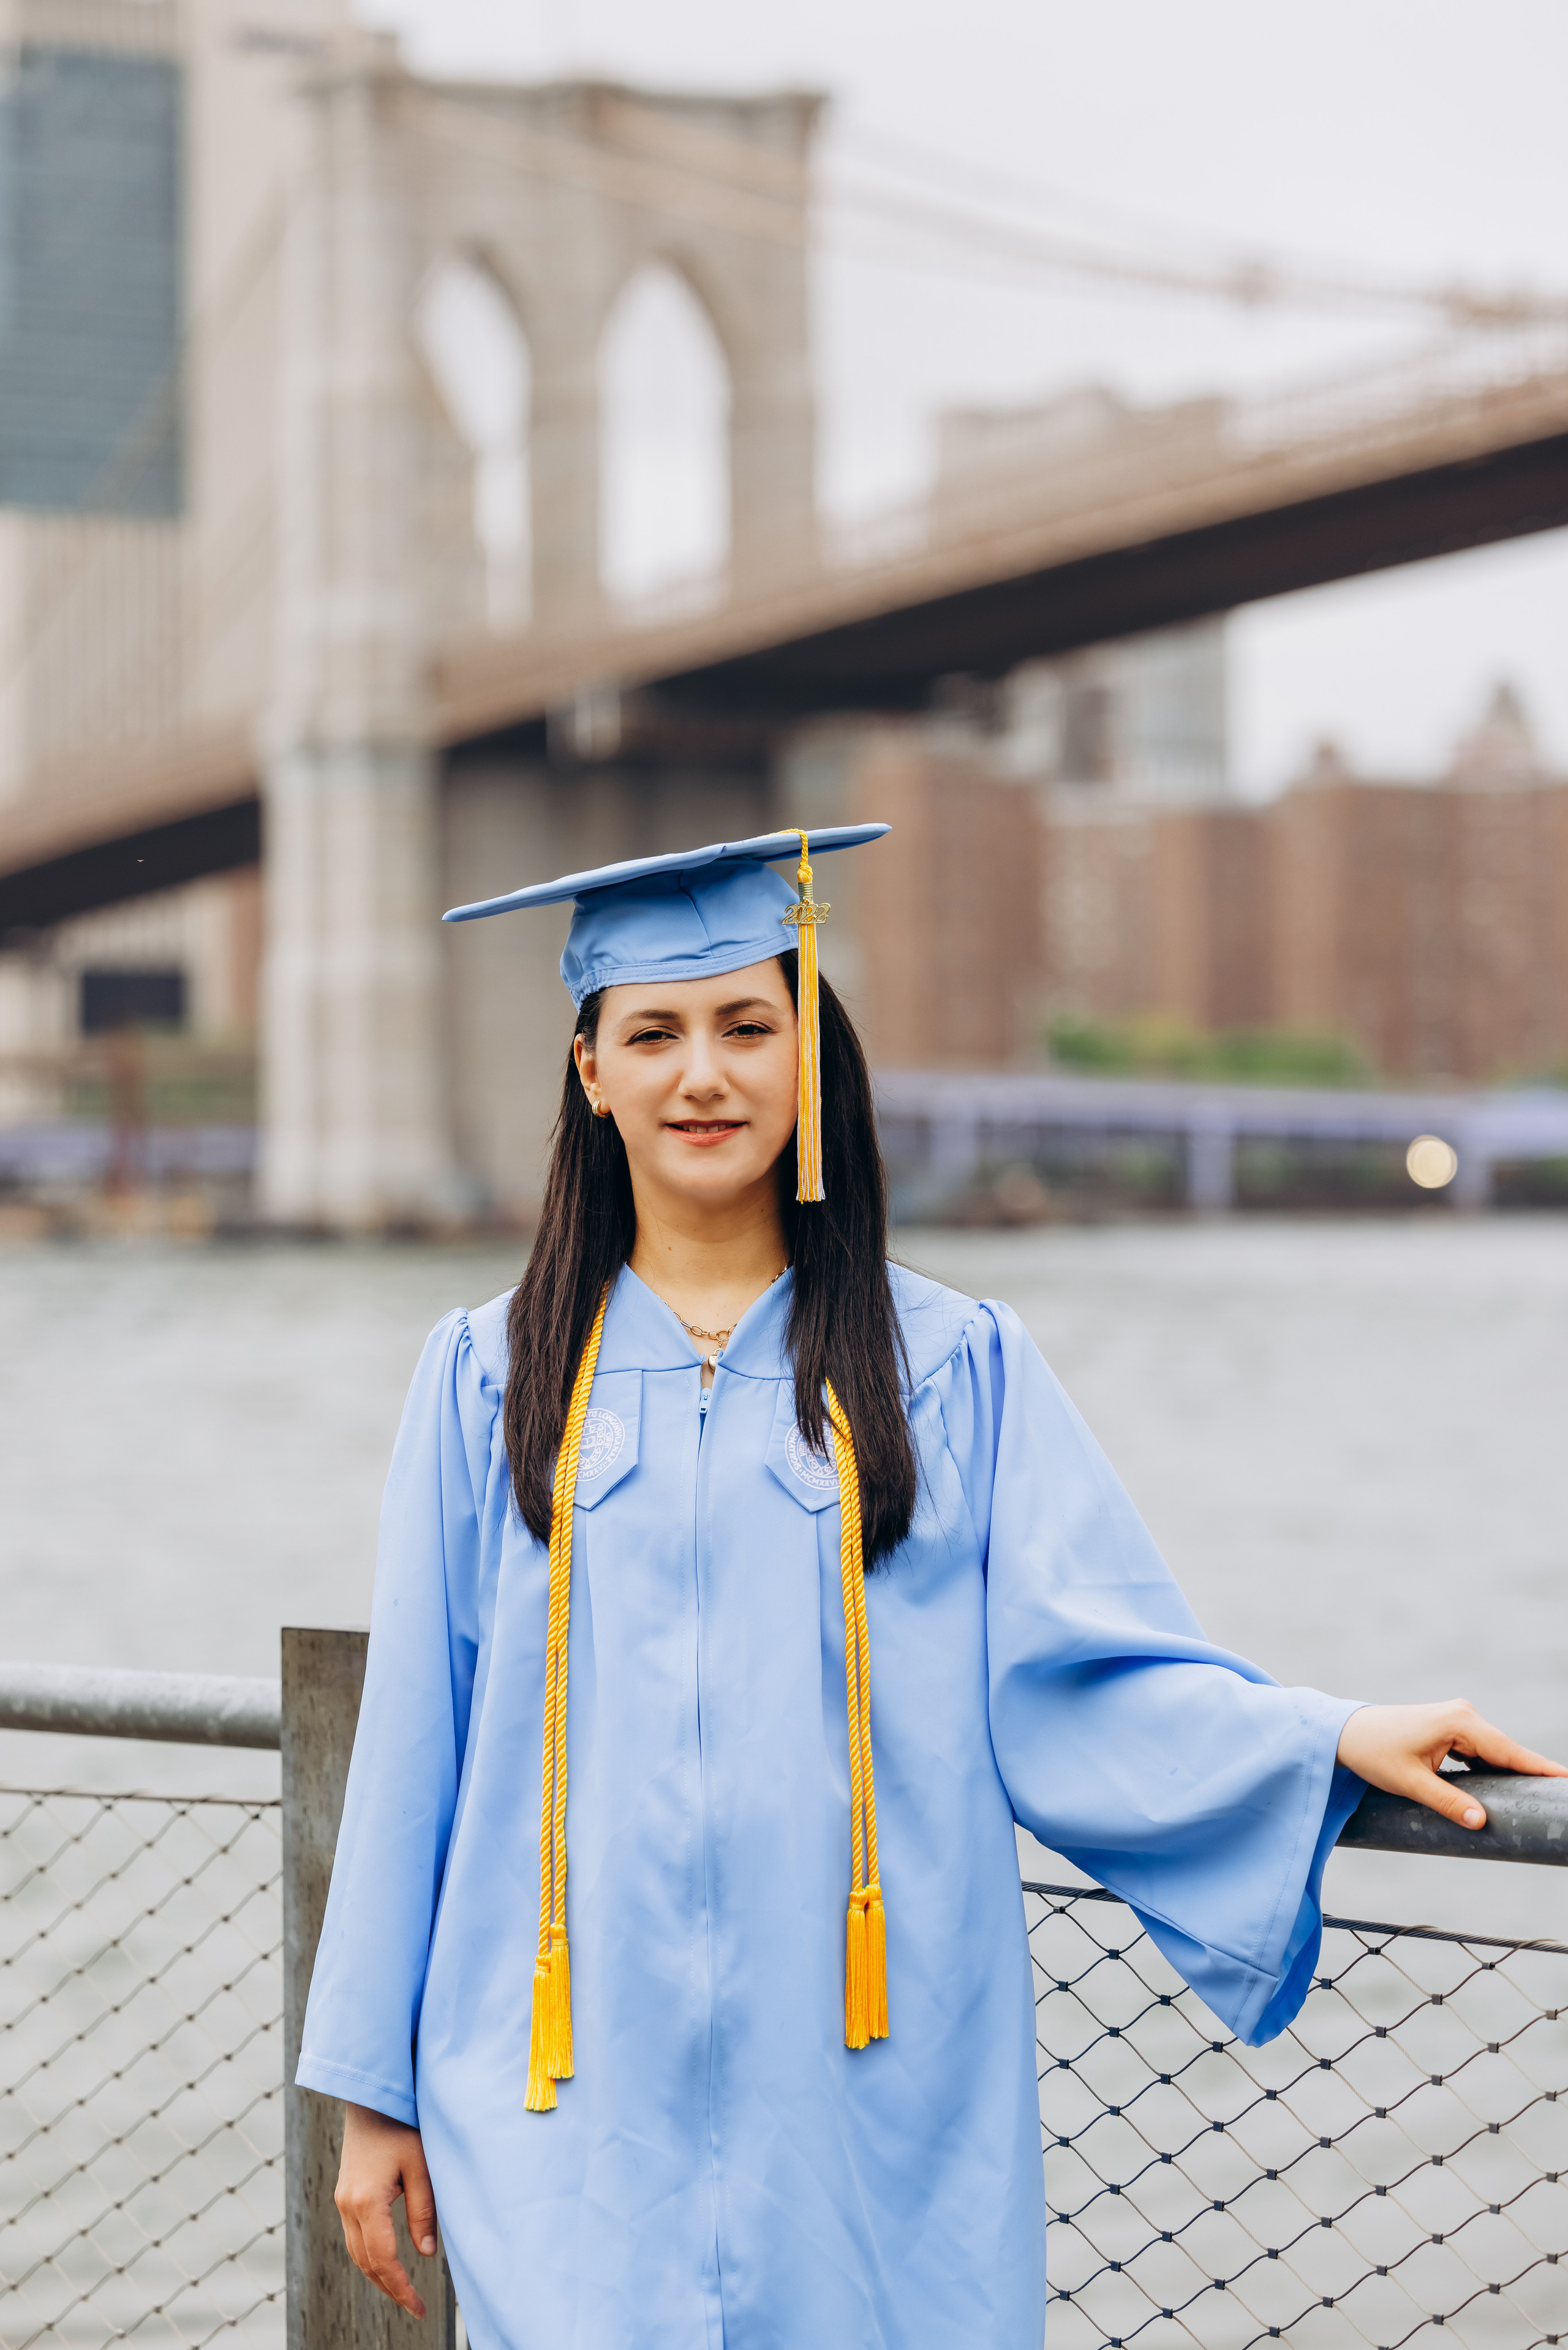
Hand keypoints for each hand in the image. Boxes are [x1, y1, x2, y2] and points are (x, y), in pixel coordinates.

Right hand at [335, 2101, 438, 2318]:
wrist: (372, 2097)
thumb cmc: (401, 2126)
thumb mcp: (421, 2166)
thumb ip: (423, 2211)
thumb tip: (427, 2253)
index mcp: (366, 2201)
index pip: (383, 2259)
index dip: (400, 2287)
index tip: (418, 2307)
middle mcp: (348, 2205)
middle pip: (366, 2262)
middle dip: (389, 2287)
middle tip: (414, 2306)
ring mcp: (343, 2200)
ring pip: (357, 2252)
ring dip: (378, 2275)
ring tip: (402, 2291)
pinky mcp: (345, 2194)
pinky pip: (354, 2237)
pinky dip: (370, 2255)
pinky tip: (386, 2261)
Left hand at [1337, 1699, 1567, 1829]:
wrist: (1346, 1732)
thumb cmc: (1374, 1753)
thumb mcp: (1410, 1783)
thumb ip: (1447, 1802)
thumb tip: (1481, 1822)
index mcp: (1459, 1722)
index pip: (1509, 1751)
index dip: (1540, 1768)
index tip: (1567, 1780)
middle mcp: (1463, 1714)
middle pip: (1507, 1751)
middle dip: (1531, 1773)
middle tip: (1558, 1794)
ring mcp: (1457, 1719)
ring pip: (1494, 1751)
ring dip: (1512, 1771)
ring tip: (1540, 1793)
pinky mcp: (1450, 1727)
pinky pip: (1481, 1750)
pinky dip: (1493, 1767)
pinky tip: (1507, 1785)